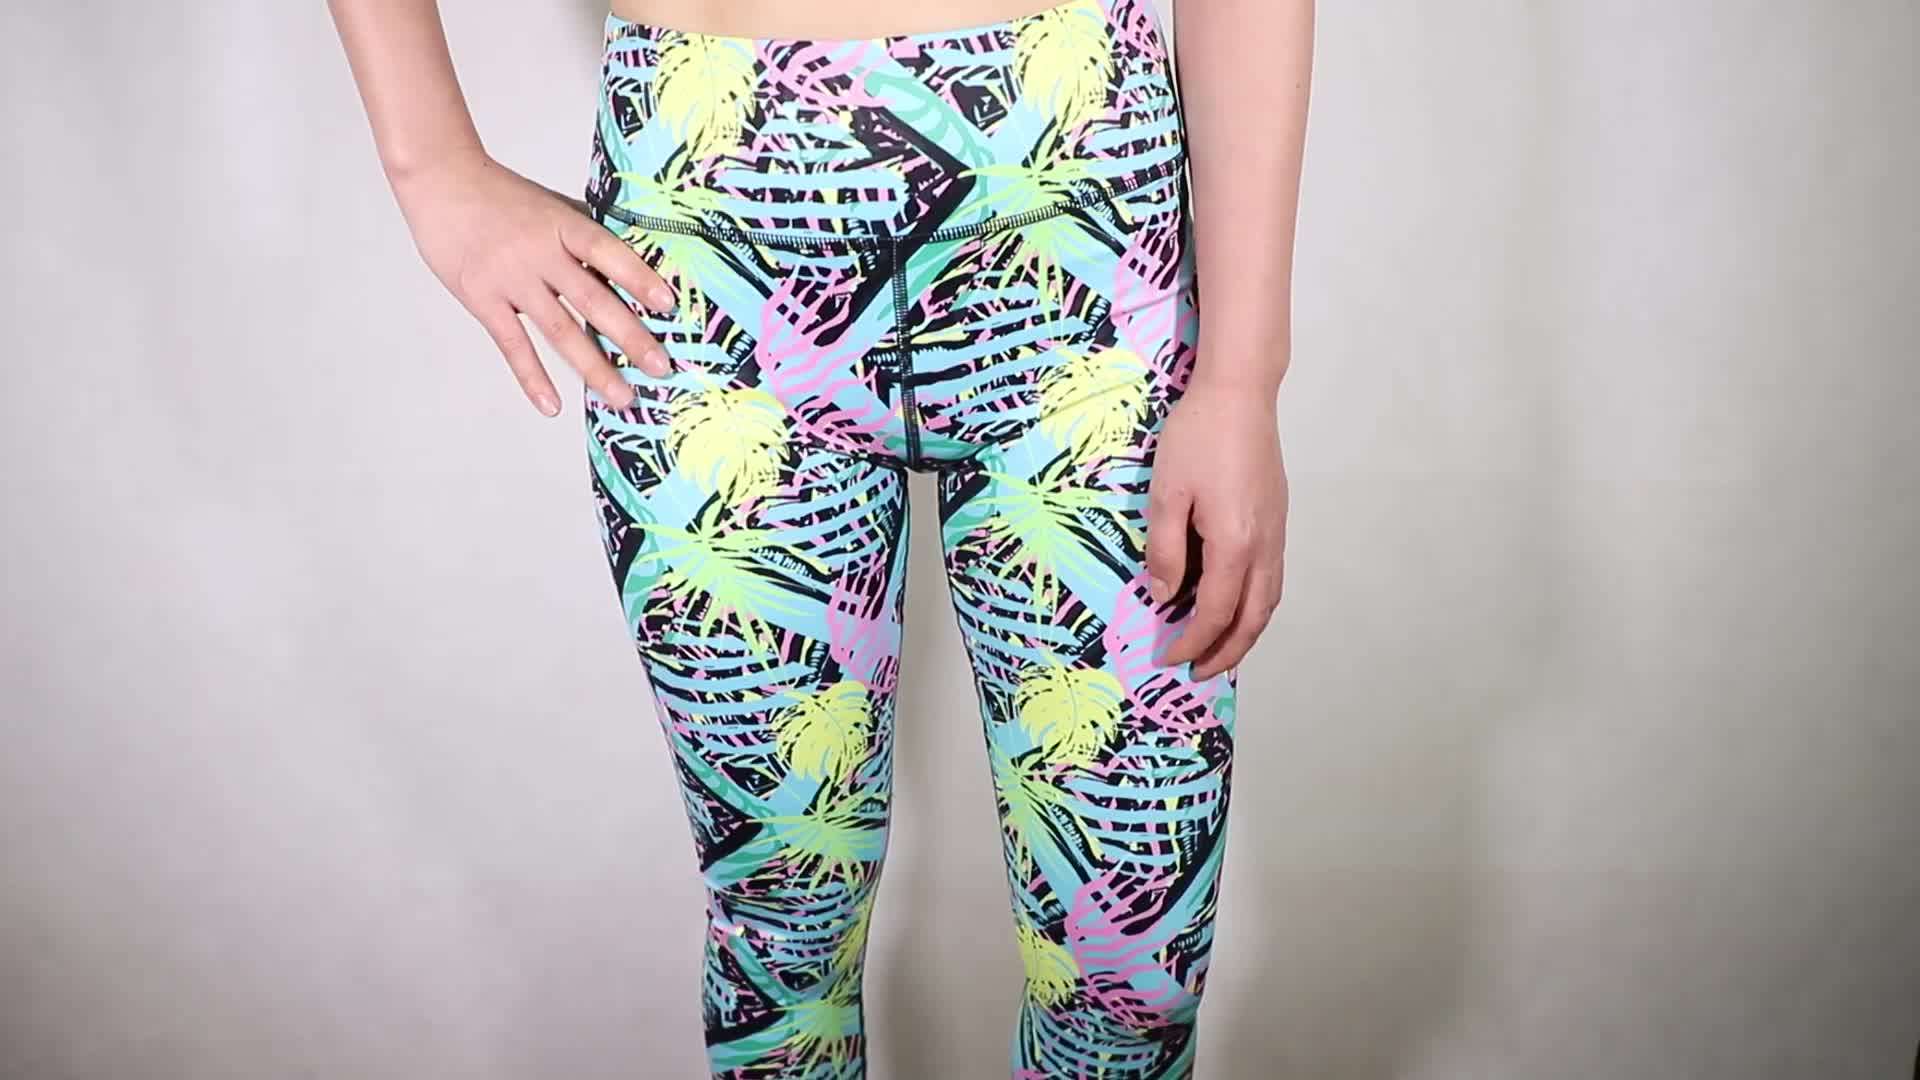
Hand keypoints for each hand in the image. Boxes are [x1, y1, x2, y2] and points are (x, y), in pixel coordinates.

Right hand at [390, 149, 674, 414]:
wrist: (440, 179)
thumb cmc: (501, 194)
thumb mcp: (550, 204)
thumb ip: (584, 234)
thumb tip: (631, 263)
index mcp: (562, 224)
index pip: (607, 252)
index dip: (638, 277)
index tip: (668, 305)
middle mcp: (540, 253)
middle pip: (592, 300)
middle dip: (630, 337)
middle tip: (661, 367)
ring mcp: (511, 279)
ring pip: (560, 330)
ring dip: (594, 367)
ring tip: (622, 397)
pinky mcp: (482, 299)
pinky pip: (513, 345)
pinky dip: (532, 377)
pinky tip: (552, 405)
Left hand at [1145, 376, 1288, 679]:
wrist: (1240, 394)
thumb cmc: (1198, 437)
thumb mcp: (1166, 495)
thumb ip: (1165, 550)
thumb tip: (1163, 594)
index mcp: (1235, 545)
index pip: (1214, 613)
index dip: (1191, 642)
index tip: (1167, 658)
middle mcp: (1264, 546)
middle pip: (1252, 619)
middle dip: (1226, 652)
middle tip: (1197, 671)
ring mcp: (1277, 532)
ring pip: (1269, 601)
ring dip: (1245, 632)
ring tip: (1217, 649)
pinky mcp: (1278, 518)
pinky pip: (1272, 578)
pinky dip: (1255, 604)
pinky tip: (1234, 603)